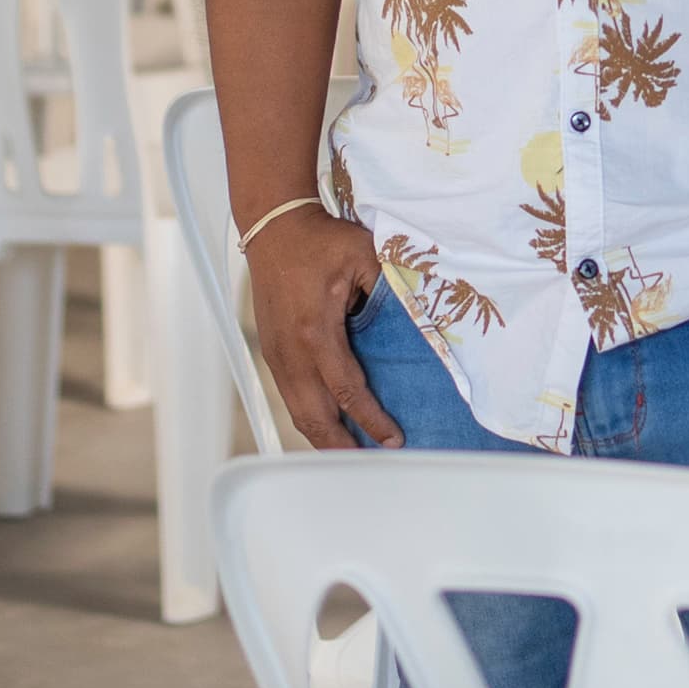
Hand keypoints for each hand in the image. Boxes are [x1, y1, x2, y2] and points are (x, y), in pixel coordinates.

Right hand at [246, 207, 401, 450]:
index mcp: (315, 331)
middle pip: (314, 415)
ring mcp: (276, 352)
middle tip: (371, 461)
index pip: (346, 391)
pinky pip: (288, 394)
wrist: (273, 226)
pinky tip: (327, 421)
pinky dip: (308, 415)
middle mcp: (290, 350)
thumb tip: (418, 318)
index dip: (371, 419)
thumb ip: (391, 288)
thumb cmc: (317, 239)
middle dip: (341, 445)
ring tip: (350, 452)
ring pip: (297, 410)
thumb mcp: (364, 255)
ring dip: (322, 435)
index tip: (393, 438)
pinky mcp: (270, 349)